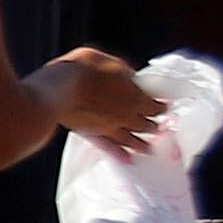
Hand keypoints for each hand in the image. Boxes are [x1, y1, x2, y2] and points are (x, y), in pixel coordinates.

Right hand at [34, 47, 166, 154]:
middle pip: (145, 125)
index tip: (164, 107)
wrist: (58, 89)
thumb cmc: (83, 70)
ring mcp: (109, 127)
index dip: (161, 107)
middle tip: (158, 128)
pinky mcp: (92, 134)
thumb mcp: (109, 62)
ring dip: (141, 144)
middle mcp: (126, 116)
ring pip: (130, 139)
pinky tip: (125, 159)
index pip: (155, 106)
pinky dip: (119, 154)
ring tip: (147, 149)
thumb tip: (131, 76)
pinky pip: (109, 147)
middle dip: (154, 126)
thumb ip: (124, 72)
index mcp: (135, 96)